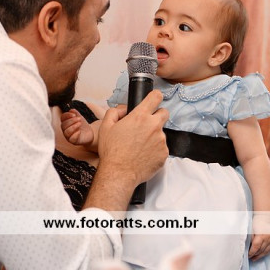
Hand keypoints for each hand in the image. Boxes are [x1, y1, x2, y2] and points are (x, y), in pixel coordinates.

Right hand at [61, 109, 94, 145]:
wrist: (90, 133)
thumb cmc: (82, 126)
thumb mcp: (80, 118)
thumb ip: (76, 113)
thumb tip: (71, 110)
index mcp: (66, 122)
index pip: (62, 118)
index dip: (67, 115)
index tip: (74, 114)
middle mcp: (65, 129)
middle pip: (63, 125)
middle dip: (71, 121)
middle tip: (79, 119)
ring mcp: (68, 136)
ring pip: (66, 132)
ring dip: (73, 127)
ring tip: (80, 124)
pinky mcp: (73, 141)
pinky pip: (71, 139)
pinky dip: (75, 134)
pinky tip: (79, 131)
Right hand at [88, 90, 167, 209]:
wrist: (119, 173)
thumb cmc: (111, 151)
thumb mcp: (105, 126)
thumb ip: (115, 112)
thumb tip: (124, 109)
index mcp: (140, 116)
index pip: (156, 97)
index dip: (155, 96)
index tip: (154, 99)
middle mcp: (154, 126)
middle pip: (164, 113)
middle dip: (157, 116)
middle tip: (146, 125)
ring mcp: (161, 141)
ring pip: (161, 133)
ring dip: (154, 136)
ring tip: (140, 146)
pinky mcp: (164, 154)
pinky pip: (162, 148)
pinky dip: (155, 150)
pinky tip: (144, 155)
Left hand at [248, 214, 269, 260]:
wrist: (265, 217)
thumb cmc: (256, 222)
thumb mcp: (251, 229)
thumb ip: (250, 238)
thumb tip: (247, 247)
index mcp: (261, 235)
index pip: (256, 247)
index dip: (251, 252)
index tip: (247, 255)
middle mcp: (268, 238)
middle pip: (261, 250)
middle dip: (255, 255)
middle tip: (250, 258)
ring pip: (266, 251)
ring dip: (260, 256)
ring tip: (254, 259)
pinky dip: (266, 253)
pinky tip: (262, 255)